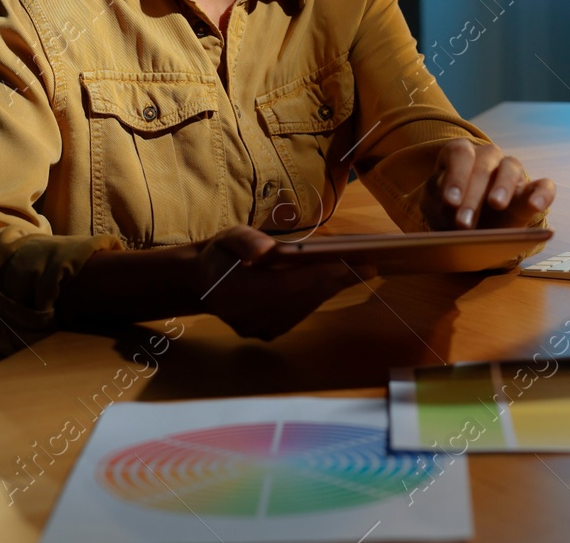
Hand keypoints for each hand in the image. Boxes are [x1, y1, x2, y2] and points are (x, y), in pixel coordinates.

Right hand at [191, 225, 363, 340]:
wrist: (201, 282)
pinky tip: (335, 283)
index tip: (349, 264)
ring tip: (358, 271)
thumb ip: (246, 241)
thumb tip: (266, 249)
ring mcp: (255, 329)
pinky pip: (297, 316)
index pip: (285, 286)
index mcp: (233, 291)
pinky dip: (316, 298)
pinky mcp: (263, 334)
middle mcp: (246, 317)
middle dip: (335, 281)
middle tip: (367, 265)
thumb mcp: (227, 237)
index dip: (318, 276)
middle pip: (299, 299)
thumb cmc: (220, 254)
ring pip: (302, 309)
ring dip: (330, 290)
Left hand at [420, 138, 555, 230]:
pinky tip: (536, 205)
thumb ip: (437, 202)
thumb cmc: (447, 212)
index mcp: (460, 153)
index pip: (459, 154)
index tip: (450, 201)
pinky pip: (544, 185)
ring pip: (512, 167)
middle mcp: (487, 156)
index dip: (455, 176)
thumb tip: (446, 205)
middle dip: (472, 194)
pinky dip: (542, 193)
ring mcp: (511, 171)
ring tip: (496, 205)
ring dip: (503, 186)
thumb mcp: (434, 206)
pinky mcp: (530, 190)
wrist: (465, 228)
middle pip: (483, 164)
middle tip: (463, 222)